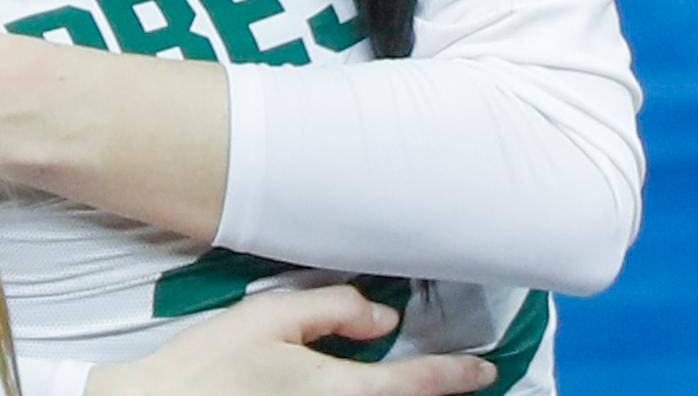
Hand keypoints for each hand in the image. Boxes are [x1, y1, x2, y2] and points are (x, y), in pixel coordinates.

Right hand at [86, 286, 495, 395]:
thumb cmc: (212, 365)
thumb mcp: (271, 317)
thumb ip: (334, 310)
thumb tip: (384, 320)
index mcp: (339, 390)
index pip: (417, 384)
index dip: (458, 375)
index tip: (485, 370)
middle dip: (433, 392)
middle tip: (460, 379)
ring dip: (401, 395)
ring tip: (413, 381)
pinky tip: (349, 387)